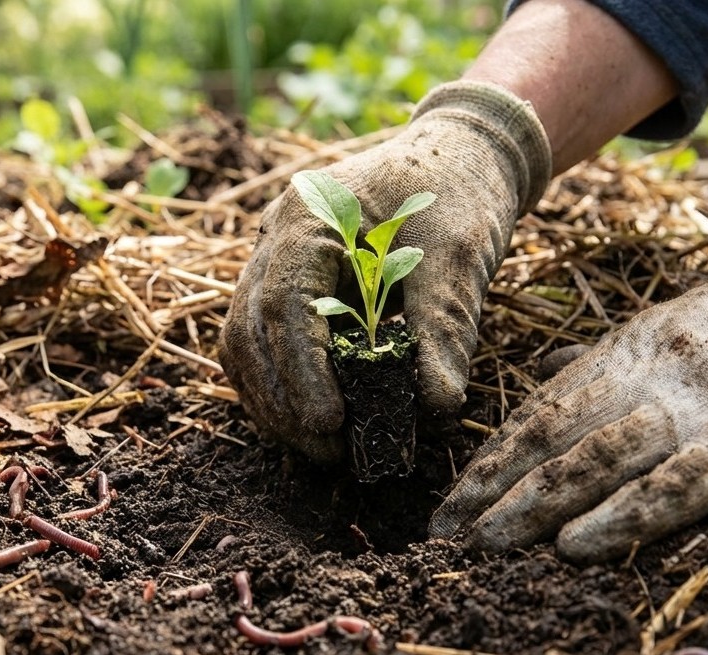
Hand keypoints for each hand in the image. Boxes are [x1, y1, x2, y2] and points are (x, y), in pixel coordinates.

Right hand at [219, 82, 550, 460]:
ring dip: (275, 400)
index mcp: (307, 216)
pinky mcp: (290, 285)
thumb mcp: (459, 255)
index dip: (300, 371)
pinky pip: (265, 342)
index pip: (284, 304)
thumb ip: (444, 328)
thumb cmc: (459, 190)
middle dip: (282, 399)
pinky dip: (283, 385)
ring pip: (246, 342)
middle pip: (250, 330)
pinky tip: (314, 419)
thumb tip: (437, 408)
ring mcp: (274, 261)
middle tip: (328, 449)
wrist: (461, 152)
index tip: (328, 422)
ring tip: (322, 446)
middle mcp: (275, 238)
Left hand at [430, 195, 707, 561]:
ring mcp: (696, 409)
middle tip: (442, 535)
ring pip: (596, 460)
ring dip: (533, 506)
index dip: (487, 458)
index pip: (537, 411)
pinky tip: (575, 546)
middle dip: (491, 488)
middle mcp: (646, 378)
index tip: (446, 499)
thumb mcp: (671, 325)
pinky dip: (621, 518)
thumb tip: (540, 378)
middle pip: (551, 438)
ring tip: (486, 545)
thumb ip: (604, 360)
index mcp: (625, 352)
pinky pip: (674, 486)